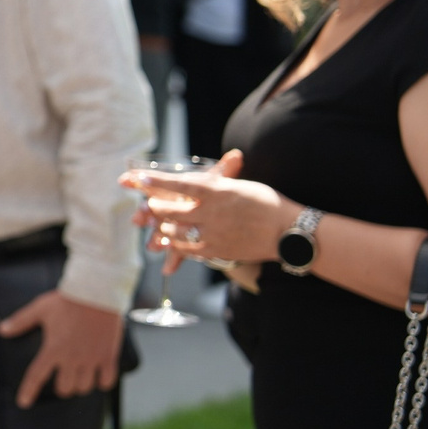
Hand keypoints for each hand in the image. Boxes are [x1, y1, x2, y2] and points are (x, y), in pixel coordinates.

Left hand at [0, 289, 123, 407]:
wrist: (97, 291)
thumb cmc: (66, 300)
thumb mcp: (40, 309)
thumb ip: (21, 322)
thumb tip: (2, 330)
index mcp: (53, 348)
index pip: (37, 375)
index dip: (29, 391)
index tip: (24, 403)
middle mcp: (72, 357)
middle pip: (64, 388)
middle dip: (61, 387)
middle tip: (62, 377)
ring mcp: (91, 358)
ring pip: (84, 388)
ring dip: (80, 385)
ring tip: (79, 375)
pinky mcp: (108, 356)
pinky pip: (107, 382)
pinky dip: (102, 382)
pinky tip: (98, 375)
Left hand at [121, 150, 289, 270]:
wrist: (288, 232)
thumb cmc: (267, 203)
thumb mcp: (241, 185)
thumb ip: (216, 182)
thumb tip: (196, 179)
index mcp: (217, 191)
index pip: (179, 184)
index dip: (156, 181)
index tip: (138, 178)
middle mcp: (211, 212)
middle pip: (169, 210)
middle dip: (155, 206)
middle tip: (150, 204)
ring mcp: (212, 233)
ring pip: (173, 231)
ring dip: (162, 226)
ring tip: (160, 222)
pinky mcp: (215, 251)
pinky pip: (185, 249)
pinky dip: (175, 244)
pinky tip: (171, 240)